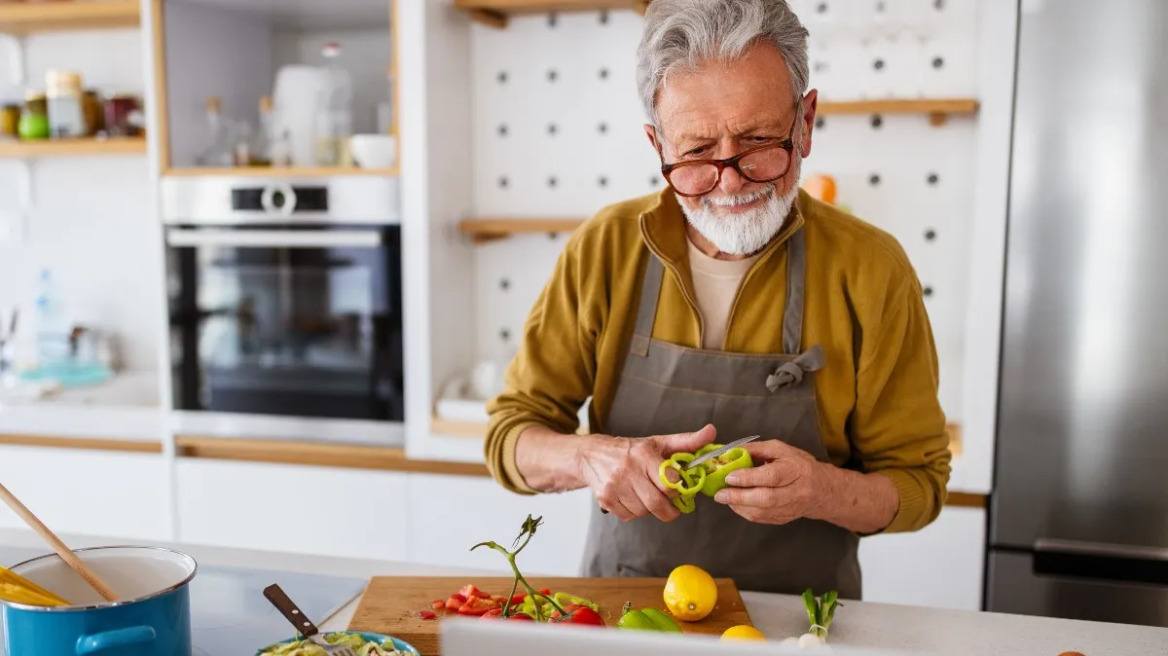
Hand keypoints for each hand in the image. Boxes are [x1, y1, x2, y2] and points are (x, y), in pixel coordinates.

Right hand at [578, 424, 716, 521]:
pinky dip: (634, 512)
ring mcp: (614, 486)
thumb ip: (687, 441)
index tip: (678, 490)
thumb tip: (712, 432)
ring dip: (649, 509)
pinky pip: (628, 517)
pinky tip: (631, 499)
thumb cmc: (630, 450)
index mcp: (644, 454)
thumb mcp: (658, 443)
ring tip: (646, 495)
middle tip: (671, 507)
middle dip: (668, 510)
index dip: (677, 490)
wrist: (591, 455)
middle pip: (656, 503)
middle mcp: (628, 470)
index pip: (669, 482)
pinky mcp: (605, 499)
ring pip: (643, 511)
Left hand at [713, 438, 832, 524]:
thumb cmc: (798, 464)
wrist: (822, 489)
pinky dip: (746, 512)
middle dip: (739, 497)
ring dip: (740, 506)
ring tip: (724, 498)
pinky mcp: (785, 519)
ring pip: (763, 512)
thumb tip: (730, 451)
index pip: (771, 476)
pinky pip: (763, 519)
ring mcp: (792, 508)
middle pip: (766, 498)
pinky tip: (736, 504)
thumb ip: (756, 449)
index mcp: (796, 470)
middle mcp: (796, 491)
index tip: (730, 476)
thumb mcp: (780, 450)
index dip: (749, 478)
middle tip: (720, 494)